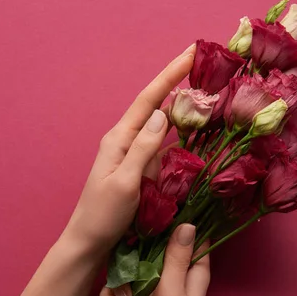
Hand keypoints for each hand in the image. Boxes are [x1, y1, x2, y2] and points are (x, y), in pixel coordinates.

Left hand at [59, 45, 195, 261]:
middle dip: (178, 85)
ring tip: (207, 95)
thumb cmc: (103, 214)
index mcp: (119, 139)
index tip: (190, 54)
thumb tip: (161, 114)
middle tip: (204, 67)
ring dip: (182, 110)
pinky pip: (164, 148)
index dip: (170, 75)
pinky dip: (180, 138)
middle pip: (156, 106)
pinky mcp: (142, 170)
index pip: (148, 99)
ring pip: (162, 127)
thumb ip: (143, 149)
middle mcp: (126, 141)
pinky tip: (196, 134)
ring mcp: (134, 155)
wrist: (89, 241)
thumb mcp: (125, 182)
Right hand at [100, 224, 210, 295]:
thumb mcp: (172, 294)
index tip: (160, 206)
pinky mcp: (134, 295)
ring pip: (134, 263)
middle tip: (129, 255)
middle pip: (158, 245)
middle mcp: (175, 274)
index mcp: (193, 272)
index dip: (180, 220)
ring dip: (123, 281)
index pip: (194, 237)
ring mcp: (153, 285)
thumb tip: (188, 223)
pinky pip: (120, 284)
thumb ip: (177, 259)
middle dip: (140, 250)